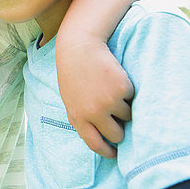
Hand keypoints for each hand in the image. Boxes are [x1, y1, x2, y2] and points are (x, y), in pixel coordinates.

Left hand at [56, 39, 133, 158]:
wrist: (79, 47)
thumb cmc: (72, 72)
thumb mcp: (70, 98)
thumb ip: (80, 117)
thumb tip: (95, 136)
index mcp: (78, 117)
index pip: (95, 144)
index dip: (107, 151)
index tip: (114, 153)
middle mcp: (94, 112)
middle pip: (116, 135)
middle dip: (119, 129)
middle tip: (117, 118)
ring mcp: (109, 101)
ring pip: (127, 116)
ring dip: (123, 107)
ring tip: (109, 89)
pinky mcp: (122, 89)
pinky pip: (132, 98)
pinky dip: (127, 91)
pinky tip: (113, 78)